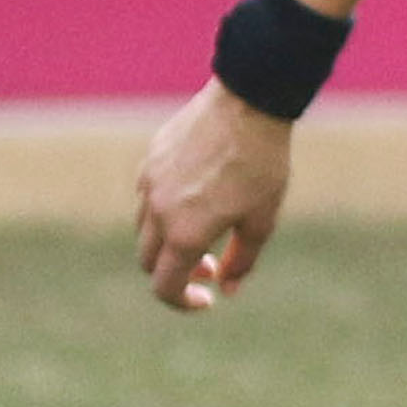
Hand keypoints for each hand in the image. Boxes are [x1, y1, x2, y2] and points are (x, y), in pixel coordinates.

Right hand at [134, 81, 292, 310]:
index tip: (206, 298)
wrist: (248, 104)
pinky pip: (147, 195)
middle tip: (210, 263)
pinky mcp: (151, 158)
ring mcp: (149, 182)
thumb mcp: (261, 221)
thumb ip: (241, 261)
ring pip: (145, 228)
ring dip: (167, 240)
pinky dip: (164, 209)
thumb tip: (227, 289)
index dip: (182, 302)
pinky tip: (196, 193)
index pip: (164, 287)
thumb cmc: (261, 165)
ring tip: (204, 226)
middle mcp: (157, 211)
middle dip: (175, 272)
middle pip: (148, 261)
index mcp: (184, 233)